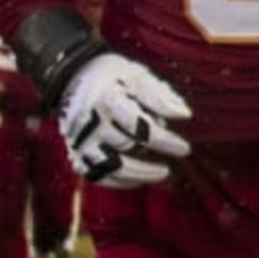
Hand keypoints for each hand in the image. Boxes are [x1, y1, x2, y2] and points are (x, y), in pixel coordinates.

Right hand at [58, 53, 193, 187]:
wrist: (73, 78)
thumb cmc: (115, 77)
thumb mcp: (138, 76)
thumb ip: (161, 96)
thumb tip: (185, 114)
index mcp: (106, 97)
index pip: (136, 125)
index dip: (162, 140)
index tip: (184, 148)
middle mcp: (90, 120)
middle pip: (125, 144)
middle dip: (155, 150)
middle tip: (181, 152)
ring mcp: (80, 139)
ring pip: (109, 166)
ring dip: (139, 173)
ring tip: (163, 172)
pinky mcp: (75, 151)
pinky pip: (95, 174)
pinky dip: (118, 181)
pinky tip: (139, 179)